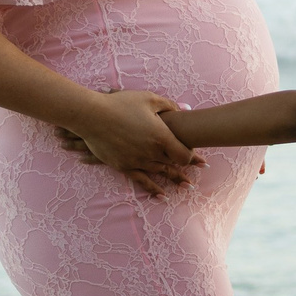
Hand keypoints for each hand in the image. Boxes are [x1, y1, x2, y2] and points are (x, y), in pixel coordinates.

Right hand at [63, 89, 197, 196]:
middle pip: (175, 164)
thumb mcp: (148, 99)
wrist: (92, 116)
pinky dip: (154, 189)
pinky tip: (163, 197)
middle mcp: (151, 152)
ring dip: (175, 179)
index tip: (198, 158)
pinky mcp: (124, 166)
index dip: (193, 156)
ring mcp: (137, 161)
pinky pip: (142, 181)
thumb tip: (185, 109)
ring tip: (188, 186)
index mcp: (160, 136)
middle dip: (189, 168)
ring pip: (161, 173)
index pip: (184, 153)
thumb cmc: (121, 103)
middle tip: (202, 171)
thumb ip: (169, 105)